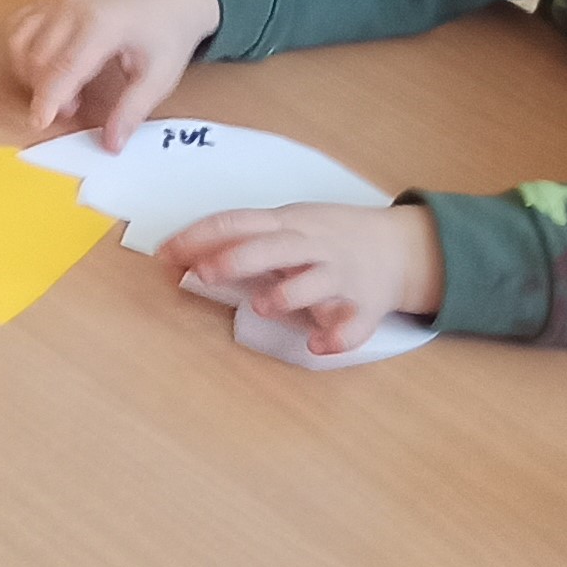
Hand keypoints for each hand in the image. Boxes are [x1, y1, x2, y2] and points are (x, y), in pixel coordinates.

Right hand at [9, 0, 221, 142]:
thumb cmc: (166, 35)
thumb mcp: (160, 77)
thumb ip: (132, 110)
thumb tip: (110, 145)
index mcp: (103, 24)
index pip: (64, 66)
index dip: (48, 98)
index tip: (40, 123)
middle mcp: (72, 7)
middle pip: (38, 57)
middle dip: (47, 91)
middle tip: (76, 106)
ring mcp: (57, 0)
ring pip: (21, 42)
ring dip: (29, 73)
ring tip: (61, 88)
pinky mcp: (50, 0)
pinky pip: (19, 27)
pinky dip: (22, 52)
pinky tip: (45, 67)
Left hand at [160, 203, 441, 355]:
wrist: (400, 247)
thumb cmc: (325, 237)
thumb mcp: (286, 227)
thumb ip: (240, 240)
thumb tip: (177, 256)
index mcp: (287, 224)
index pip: (238, 223)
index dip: (201, 237)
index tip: (165, 254)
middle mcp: (313, 246)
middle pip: (275, 247)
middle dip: (239, 258)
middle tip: (203, 273)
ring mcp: (341, 276)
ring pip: (316, 281)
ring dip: (289, 292)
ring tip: (263, 306)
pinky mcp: (366, 306)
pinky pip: (354, 323)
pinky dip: (338, 334)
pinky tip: (318, 343)